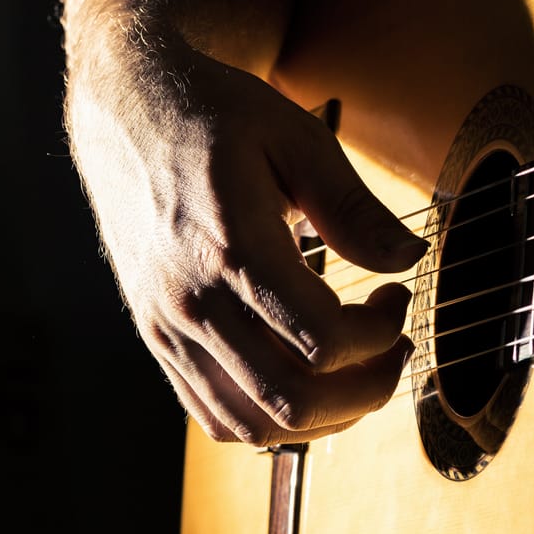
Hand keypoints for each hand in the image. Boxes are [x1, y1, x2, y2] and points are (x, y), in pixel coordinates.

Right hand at [71, 45, 426, 446]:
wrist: (126, 110)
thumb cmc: (213, 117)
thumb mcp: (295, 139)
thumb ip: (352, 207)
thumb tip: (407, 256)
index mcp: (231, 247)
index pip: (323, 338)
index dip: (381, 333)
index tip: (398, 298)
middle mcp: (192, 301)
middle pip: (292, 399)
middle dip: (366, 388)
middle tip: (395, 349)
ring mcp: (167, 328)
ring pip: (253, 423)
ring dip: (324, 416)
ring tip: (357, 372)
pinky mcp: (156, 337)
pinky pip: (214, 414)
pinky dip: (269, 420)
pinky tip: (303, 383)